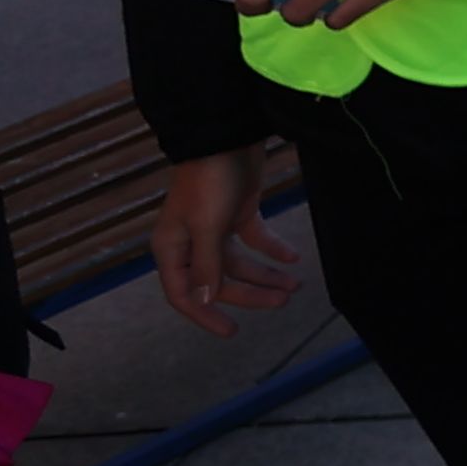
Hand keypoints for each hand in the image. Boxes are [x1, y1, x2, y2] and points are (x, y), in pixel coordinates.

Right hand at [152, 149, 301, 337]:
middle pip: (219, 281)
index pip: (183, 294)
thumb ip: (207, 266)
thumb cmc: (210, 181)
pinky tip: (293, 259)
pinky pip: (255, 239)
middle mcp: (191, 242)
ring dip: (265, 275)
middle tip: (283, 301)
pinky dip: (273, 250)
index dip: (205, 315)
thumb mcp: (208, 227)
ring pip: (239, 263)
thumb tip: (203, 301)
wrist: (227, 134)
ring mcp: (215, 228)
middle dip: (250, 293)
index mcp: (173, 248)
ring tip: (294, 286)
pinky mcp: (238, 212)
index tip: (231, 331)